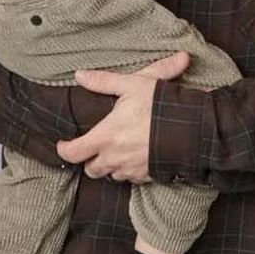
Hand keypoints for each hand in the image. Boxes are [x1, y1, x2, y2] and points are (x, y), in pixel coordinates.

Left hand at [55, 52, 188, 181]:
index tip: (64, 144)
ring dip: (109, 166)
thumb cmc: (159, 106)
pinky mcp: (146, 176)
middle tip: (94, 148)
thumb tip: (80, 75)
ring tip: (116, 151)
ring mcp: (130, 169)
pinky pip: (130, 178)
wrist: (191, 129)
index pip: (73, 153)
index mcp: (105, 136)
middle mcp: (114, 157)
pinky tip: (135, 156)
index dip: (64, 150)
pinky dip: (128, 170)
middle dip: (89, 160)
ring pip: (110, 175)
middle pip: (90, 169)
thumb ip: (104, 81)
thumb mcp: (132, 85)